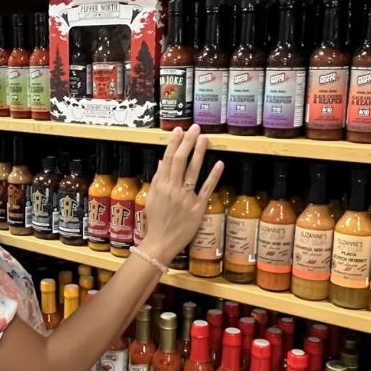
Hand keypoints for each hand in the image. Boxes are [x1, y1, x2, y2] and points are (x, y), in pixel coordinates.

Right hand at [140, 124, 223, 263]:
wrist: (161, 242)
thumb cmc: (156, 221)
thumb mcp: (151, 197)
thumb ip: (158, 178)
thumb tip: (163, 161)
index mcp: (161, 186)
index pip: (168, 159)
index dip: (174, 143)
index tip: (178, 130)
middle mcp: (173, 189)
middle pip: (181, 160)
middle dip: (187, 142)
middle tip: (194, 128)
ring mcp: (186, 198)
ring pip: (193, 171)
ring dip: (199, 153)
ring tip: (204, 138)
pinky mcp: (197, 208)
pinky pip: (206, 189)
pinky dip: (213, 176)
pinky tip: (219, 163)